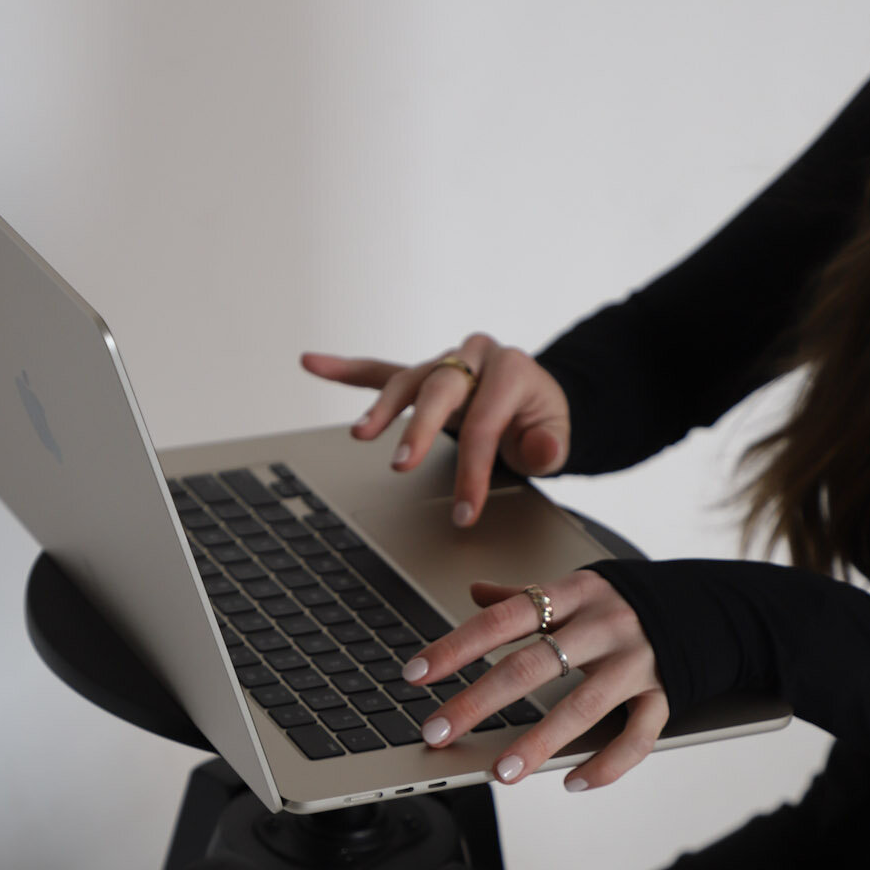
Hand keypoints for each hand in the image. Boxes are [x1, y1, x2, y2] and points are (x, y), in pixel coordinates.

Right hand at [300, 333, 570, 526]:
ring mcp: (446, 361)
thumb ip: (549, 444)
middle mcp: (476, 356)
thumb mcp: (557, 437)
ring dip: (382, 408)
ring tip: (361, 434)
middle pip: (441, 389)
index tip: (465, 512)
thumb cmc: (540, 421)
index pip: (486, 423)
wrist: (536, 399)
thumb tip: (540, 449)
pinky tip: (312, 363)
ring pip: (409, 380)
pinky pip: (380, 370)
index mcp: (513, 370)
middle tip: (401, 465)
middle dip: (419, 429)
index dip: (474, 471)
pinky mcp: (424, 373)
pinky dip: (346, 370)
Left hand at [399, 572, 669, 790]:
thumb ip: (527, 595)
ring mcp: (636, 662)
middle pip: (532, 665)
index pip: (503, 618)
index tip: (416, 675)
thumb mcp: (575, 590)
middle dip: (479, 702)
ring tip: (500, 774)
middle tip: (437, 732)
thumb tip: (475, 591)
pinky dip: (606, 764)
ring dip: (538, 743)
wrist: (708, 607)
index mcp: (573, 595)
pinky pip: (638, 736)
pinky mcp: (666, 695)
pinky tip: (571, 782)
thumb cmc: (624, 605)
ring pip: (583, 706)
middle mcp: (603, 626)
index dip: (456, 646)